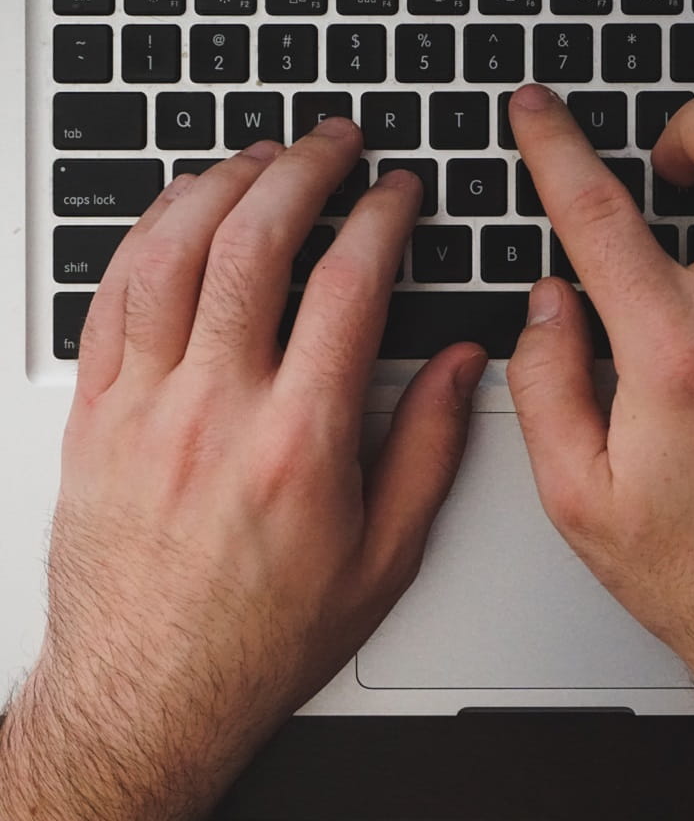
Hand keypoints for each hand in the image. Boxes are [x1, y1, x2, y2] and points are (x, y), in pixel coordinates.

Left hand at [0, 119, 485, 820]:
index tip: (399, 192)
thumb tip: (460, 363)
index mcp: (299, 442)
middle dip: (304, 169)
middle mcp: (216, 410)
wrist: (149, 690)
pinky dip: (148, 233)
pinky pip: (109, 295)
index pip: (349, 287)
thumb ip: (429, 446)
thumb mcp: (384, 555)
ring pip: (174, 252)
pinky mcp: (94, 413)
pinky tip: (179, 210)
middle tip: (334, 141)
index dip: (383, 218)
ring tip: (261, 155)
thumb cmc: (265, 633)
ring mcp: (143, 405)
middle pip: (257, 244)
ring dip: (223, 184)